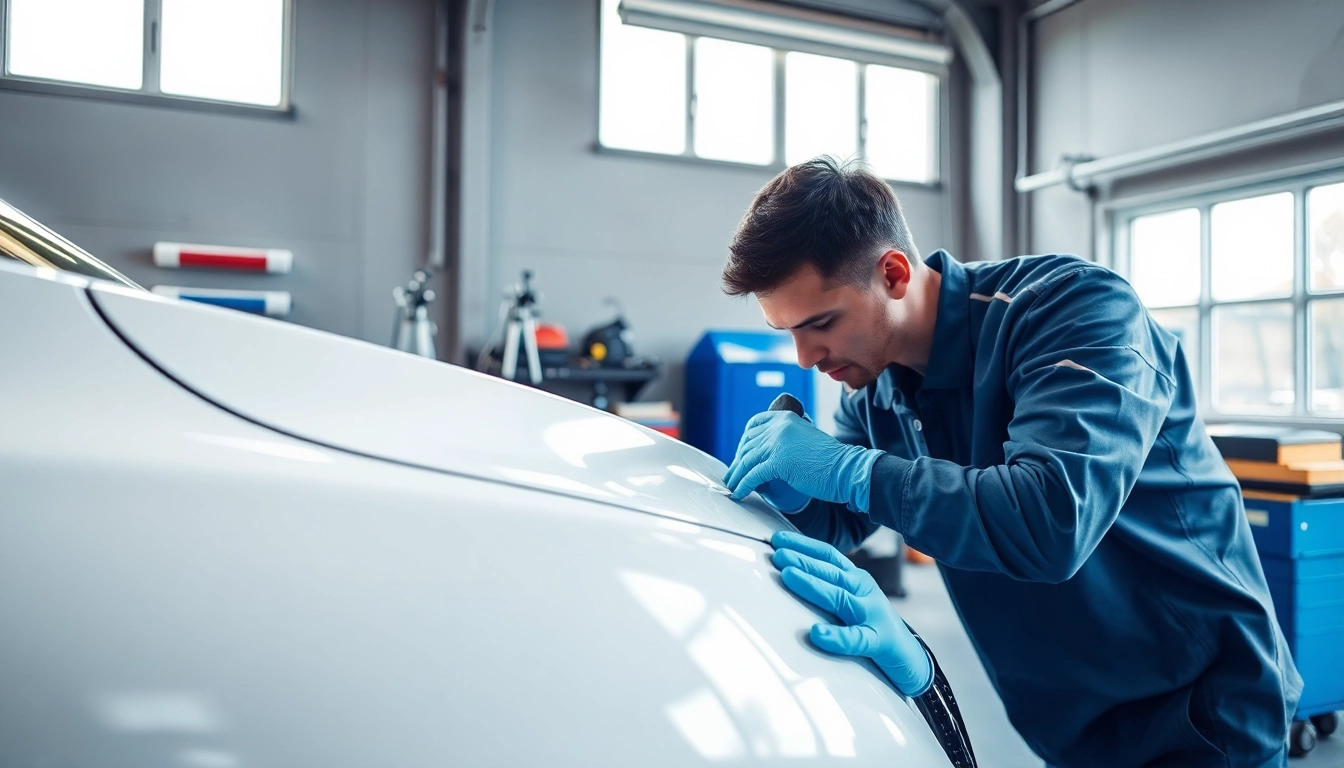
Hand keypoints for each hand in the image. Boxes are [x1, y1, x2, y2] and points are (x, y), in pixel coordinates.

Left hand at [724, 411, 881, 512]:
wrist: (847, 470)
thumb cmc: (830, 460)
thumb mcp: (805, 439)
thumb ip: (787, 439)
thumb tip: (768, 451)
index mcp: (786, 418)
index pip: (754, 424)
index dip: (744, 441)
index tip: (740, 454)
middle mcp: (779, 426)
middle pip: (747, 443)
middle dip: (738, 461)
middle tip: (733, 475)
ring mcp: (778, 443)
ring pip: (747, 460)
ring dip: (736, 476)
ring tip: (731, 486)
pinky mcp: (779, 462)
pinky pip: (753, 475)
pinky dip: (743, 485)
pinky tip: (739, 493)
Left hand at [770, 530, 931, 696]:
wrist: (909, 656)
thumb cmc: (871, 625)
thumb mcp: (850, 599)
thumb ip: (826, 586)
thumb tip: (787, 571)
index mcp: (855, 579)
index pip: (828, 556)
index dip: (803, 545)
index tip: (777, 540)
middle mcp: (864, 591)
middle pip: (831, 572)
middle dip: (803, 560)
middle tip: (778, 554)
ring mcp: (873, 614)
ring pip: (840, 598)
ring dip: (813, 585)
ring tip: (789, 576)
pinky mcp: (879, 641)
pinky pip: (856, 639)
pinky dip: (836, 637)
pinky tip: (817, 634)